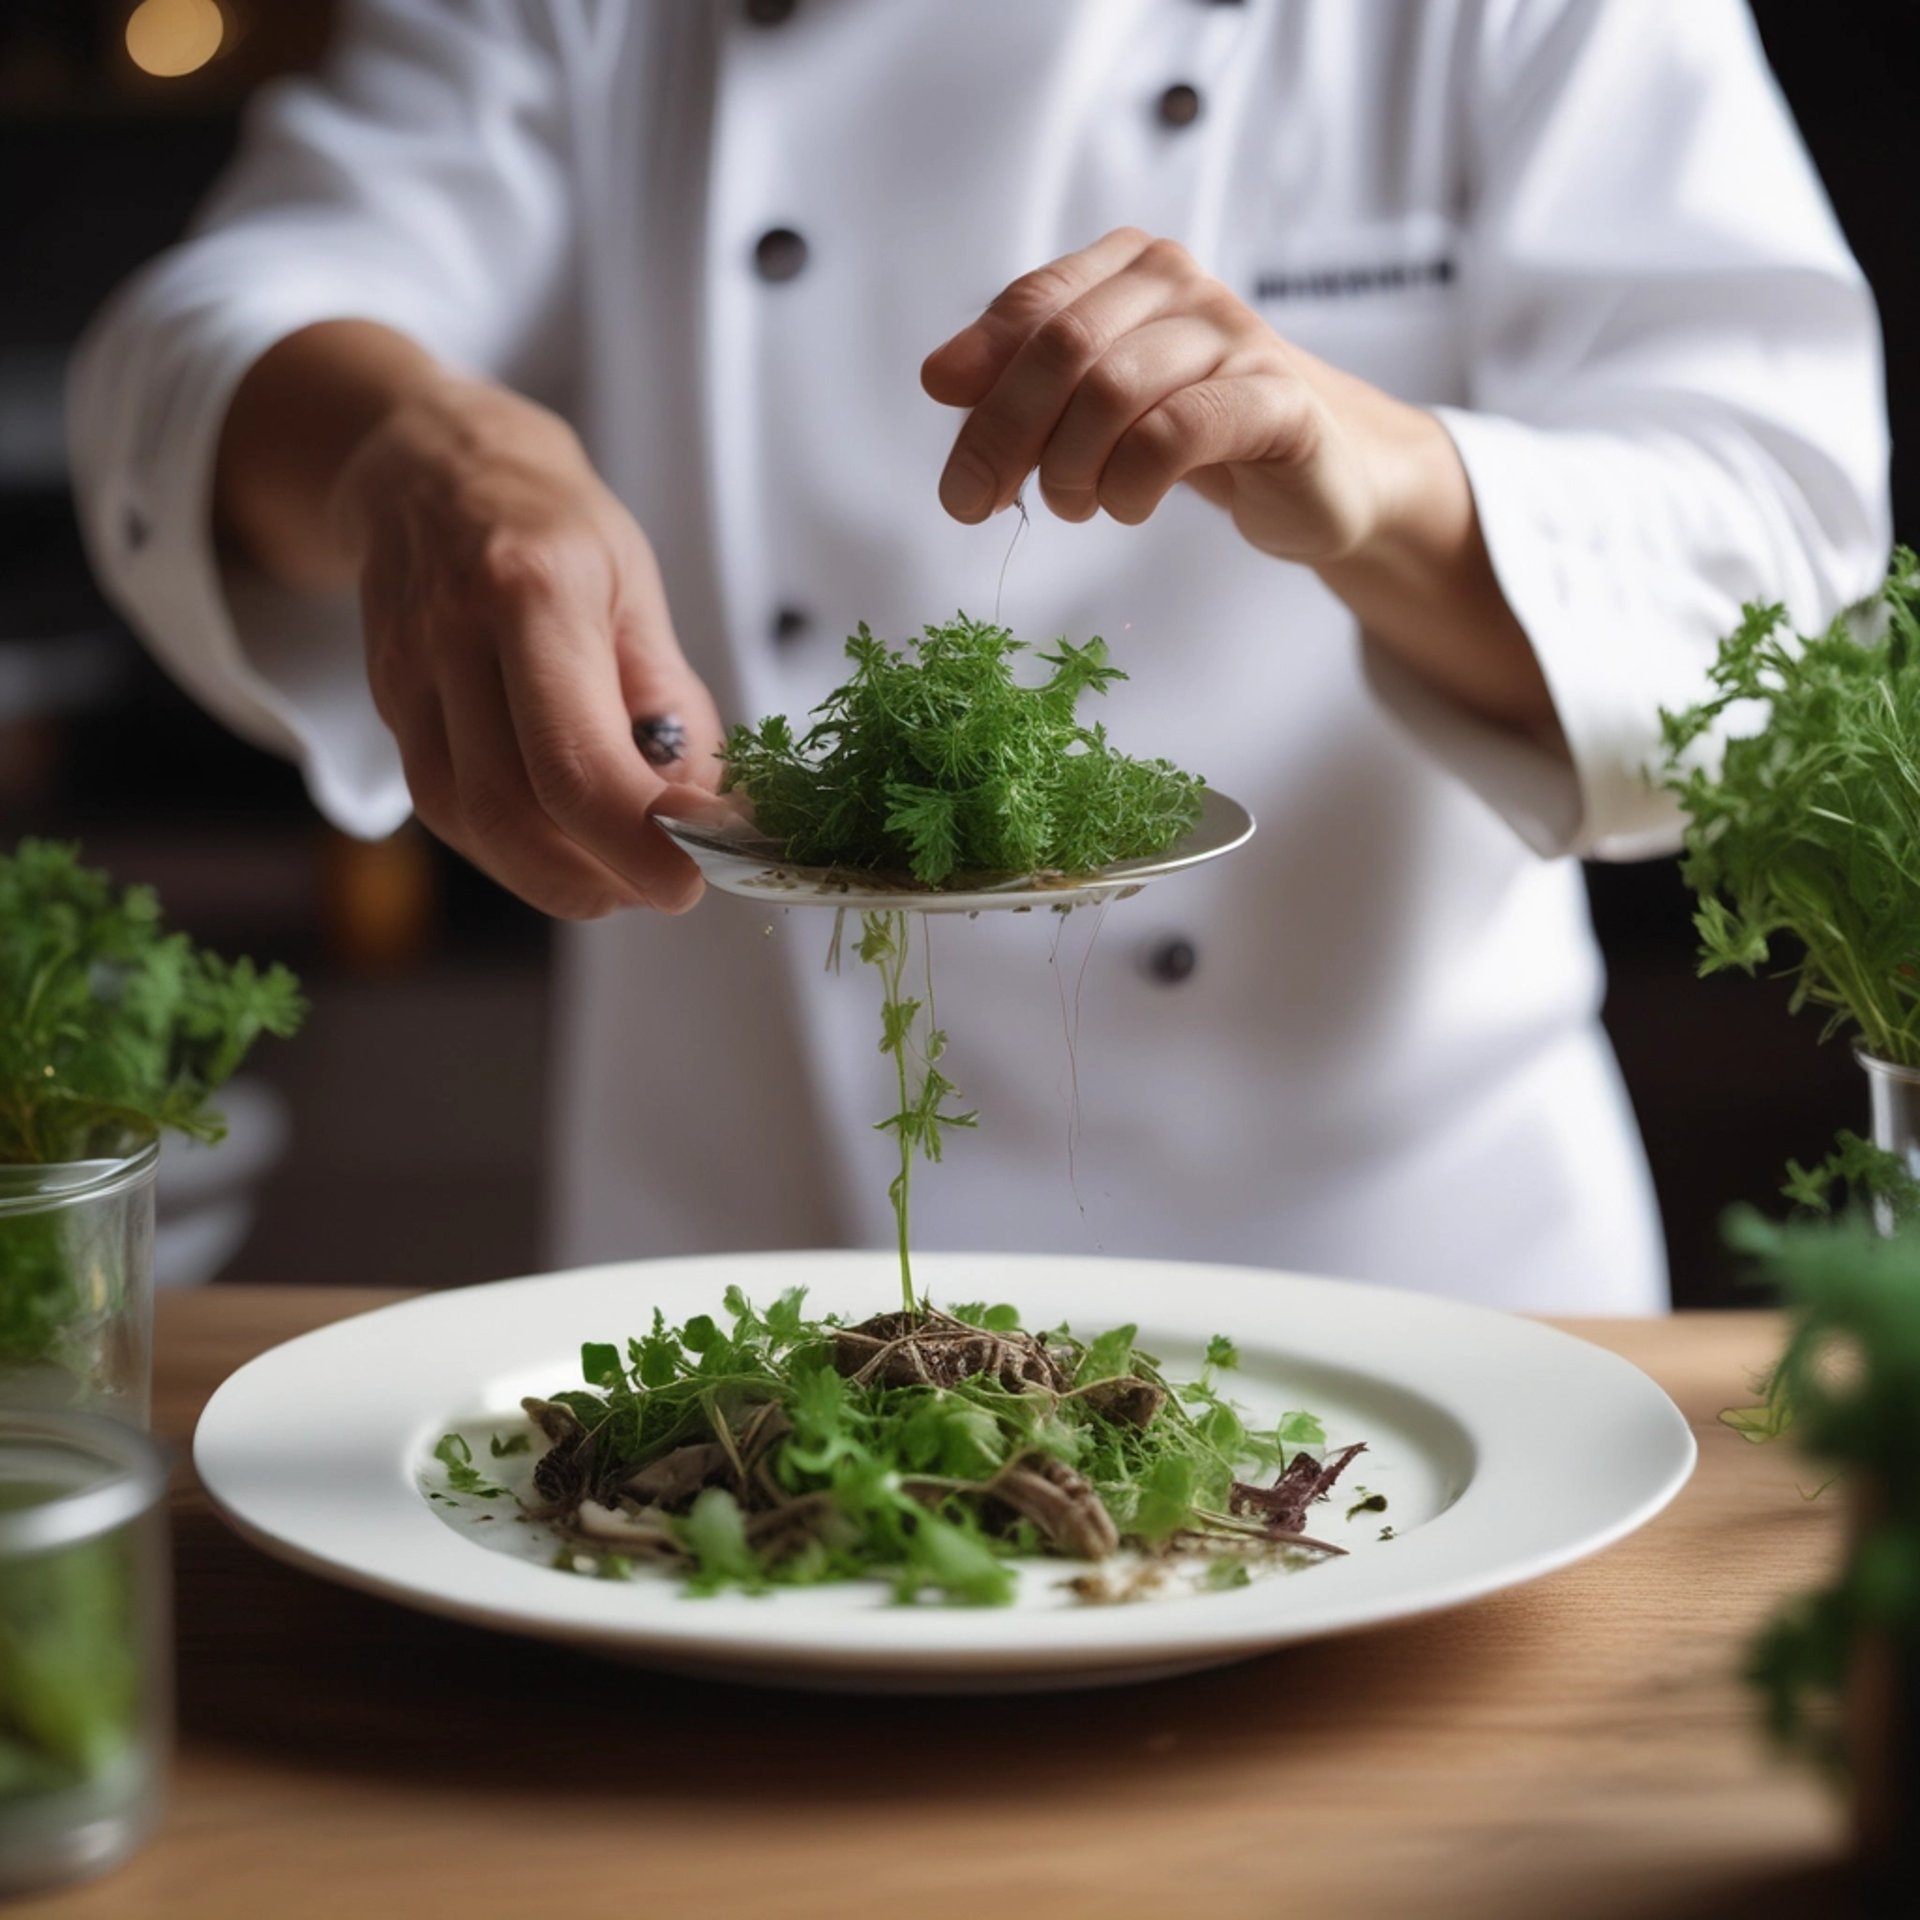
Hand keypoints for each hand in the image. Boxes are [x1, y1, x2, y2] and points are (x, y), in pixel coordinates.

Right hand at [332, 374, 721, 917]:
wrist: (428, 463)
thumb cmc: (554, 524)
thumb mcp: (637, 587)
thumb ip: (670, 700)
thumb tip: (703, 809)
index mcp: (533, 589)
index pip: (575, 757)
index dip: (638, 838)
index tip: (697, 873)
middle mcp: (454, 635)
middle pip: (512, 808)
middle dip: (600, 876)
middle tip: (668, 886)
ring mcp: (407, 675)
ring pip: (471, 823)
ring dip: (558, 876)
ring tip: (625, 873)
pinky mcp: (389, 708)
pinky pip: (449, 810)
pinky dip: (517, 849)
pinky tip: (568, 846)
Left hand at [921, 230, 1556, 736]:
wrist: (1324, 470)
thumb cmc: (1197, 433)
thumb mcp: (1097, 405)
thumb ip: (1024, 385)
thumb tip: (941, 378)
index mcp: (1129, 269)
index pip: (1030, 312)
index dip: (980, 390)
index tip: (959, 469)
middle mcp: (1180, 285)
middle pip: (1060, 349)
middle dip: (1003, 437)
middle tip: (980, 505)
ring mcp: (1233, 338)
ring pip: (1110, 389)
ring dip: (1070, 468)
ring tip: (1076, 506)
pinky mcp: (1275, 400)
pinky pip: (1174, 434)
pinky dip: (1129, 484)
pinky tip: (1126, 508)